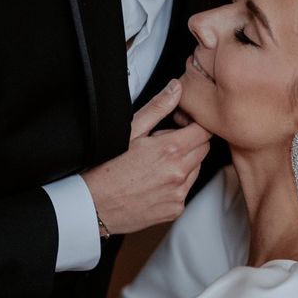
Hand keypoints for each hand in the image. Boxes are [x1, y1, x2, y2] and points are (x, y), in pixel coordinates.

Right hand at [81, 79, 210, 234]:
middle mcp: (179, 173)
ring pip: (196, 169)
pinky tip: (155, 181)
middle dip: (190, 141)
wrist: (93, 207)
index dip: (194, 123)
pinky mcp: (175, 209)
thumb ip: (158, 107)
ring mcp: (178, 194)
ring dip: (184, 162)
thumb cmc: (107, 168)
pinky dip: (177, 183)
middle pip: (203, 149)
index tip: (181, 124)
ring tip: (157, 163)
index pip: (204, 131)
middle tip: (164, 143)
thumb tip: (176, 88)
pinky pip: (186, 189)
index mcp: (171, 150)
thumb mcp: (132, 130)